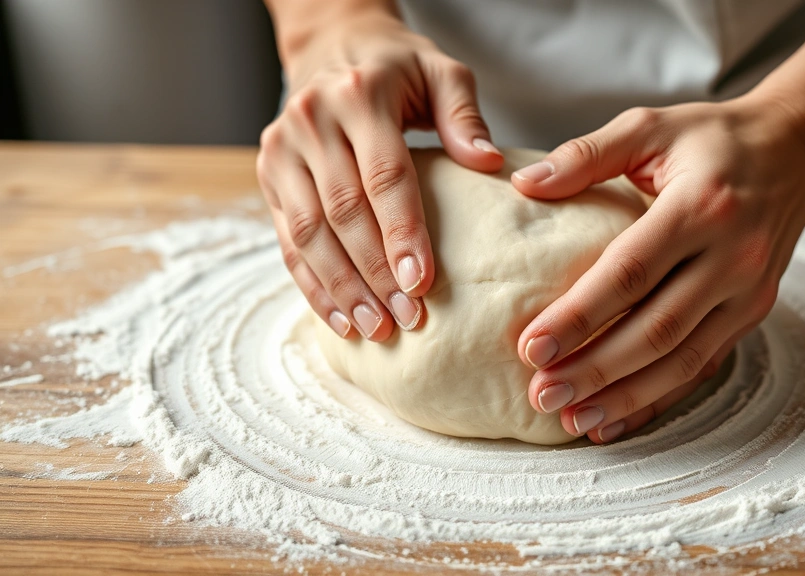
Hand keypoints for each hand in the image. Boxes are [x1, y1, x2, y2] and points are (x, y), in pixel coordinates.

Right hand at [257, 8, 502, 340]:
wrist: (332, 47)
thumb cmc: (398, 69)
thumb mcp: (441, 72)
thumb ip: (464, 114)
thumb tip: (488, 162)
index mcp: (359, 95)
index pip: (383, 175)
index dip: (402, 232)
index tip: (422, 281)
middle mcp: (311, 120)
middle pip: (342, 211)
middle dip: (374, 272)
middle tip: (407, 318)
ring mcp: (281, 149)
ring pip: (307, 232)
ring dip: (342, 288)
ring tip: (377, 329)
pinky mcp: (268, 175)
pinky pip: (287, 241)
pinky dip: (313, 285)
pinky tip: (342, 319)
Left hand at [512, 91, 804, 442]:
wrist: (797, 151)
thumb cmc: (713, 138)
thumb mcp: (650, 126)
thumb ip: (586, 154)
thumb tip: (522, 184)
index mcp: (701, 206)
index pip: (630, 271)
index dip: (580, 314)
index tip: (532, 345)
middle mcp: (733, 255)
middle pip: (656, 328)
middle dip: (595, 369)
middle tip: (543, 394)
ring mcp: (748, 290)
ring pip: (682, 359)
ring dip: (626, 396)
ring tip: (574, 419)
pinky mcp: (753, 312)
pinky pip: (704, 364)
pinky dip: (660, 397)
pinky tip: (619, 419)